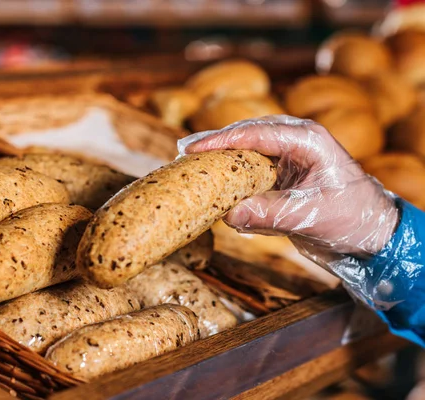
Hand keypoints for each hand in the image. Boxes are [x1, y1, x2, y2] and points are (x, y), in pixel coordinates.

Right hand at [179, 115, 397, 258]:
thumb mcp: (311, 215)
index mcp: (308, 140)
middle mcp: (297, 142)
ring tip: (194, 162)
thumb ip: (270, 213)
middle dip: (217, 143)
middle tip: (185, 151)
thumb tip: (229, 214)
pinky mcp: (284, 175)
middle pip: (248, 134)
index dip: (223, 140)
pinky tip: (217, 180)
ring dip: (223, 156)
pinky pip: (253, 169)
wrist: (373, 235)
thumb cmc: (355, 218)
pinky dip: (234, 174)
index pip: (257, 134)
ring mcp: (289, 158)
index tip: (194, 148)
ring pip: (248, 149)